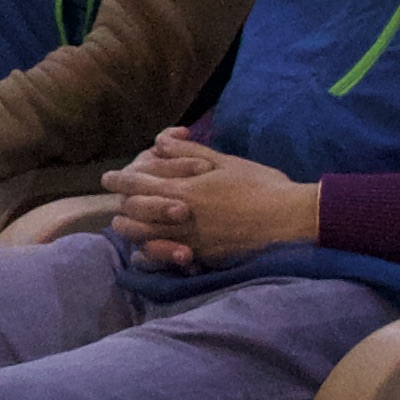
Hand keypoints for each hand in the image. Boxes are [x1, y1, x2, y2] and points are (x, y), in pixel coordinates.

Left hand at [107, 132, 319, 267]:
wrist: (291, 220)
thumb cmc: (262, 186)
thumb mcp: (225, 162)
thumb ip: (188, 152)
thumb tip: (160, 141)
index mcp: (185, 190)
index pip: (138, 184)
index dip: (119, 180)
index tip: (108, 178)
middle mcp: (182, 218)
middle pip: (134, 213)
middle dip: (121, 206)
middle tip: (117, 201)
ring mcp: (191, 240)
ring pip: (144, 238)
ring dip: (132, 230)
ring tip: (127, 224)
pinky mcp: (203, 257)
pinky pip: (165, 258)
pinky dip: (151, 253)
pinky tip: (148, 248)